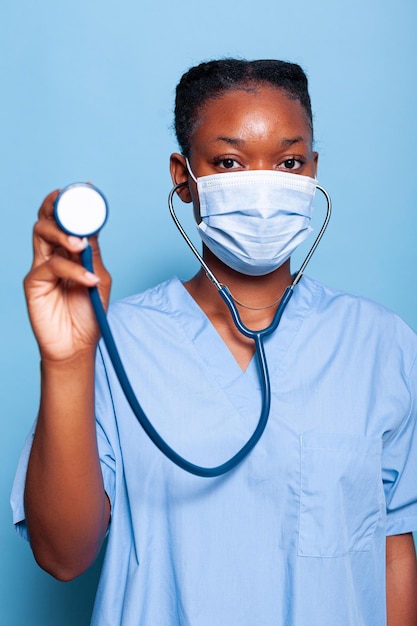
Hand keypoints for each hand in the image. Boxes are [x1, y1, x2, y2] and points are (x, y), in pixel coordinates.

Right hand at [24, 189, 111, 361]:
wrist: (78, 345)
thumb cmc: (89, 313)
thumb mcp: (99, 278)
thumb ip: (93, 253)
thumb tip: (91, 226)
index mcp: (69, 251)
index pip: (67, 220)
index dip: (73, 203)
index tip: (87, 187)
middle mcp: (53, 254)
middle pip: (47, 219)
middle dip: (57, 206)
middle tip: (70, 201)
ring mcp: (41, 267)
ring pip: (41, 233)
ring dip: (62, 232)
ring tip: (80, 245)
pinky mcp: (34, 283)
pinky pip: (50, 266)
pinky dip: (71, 269)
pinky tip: (87, 279)